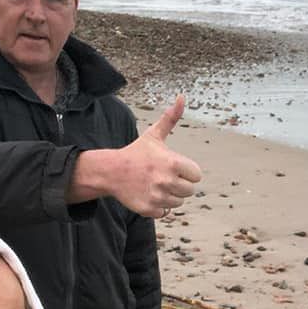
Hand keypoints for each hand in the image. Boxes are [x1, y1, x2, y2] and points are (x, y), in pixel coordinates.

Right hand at [71, 95, 201, 217]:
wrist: (111, 171)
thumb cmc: (137, 152)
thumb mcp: (154, 135)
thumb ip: (171, 118)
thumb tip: (182, 96)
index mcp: (173, 163)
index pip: (196, 175)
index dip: (187, 171)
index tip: (173, 167)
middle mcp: (167, 180)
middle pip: (190, 190)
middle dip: (180, 184)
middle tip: (164, 177)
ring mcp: (158, 196)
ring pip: (179, 202)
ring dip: (170, 195)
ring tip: (156, 185)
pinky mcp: (149, 209)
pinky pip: (165, 211)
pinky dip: (159, 206)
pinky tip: (149, 194)